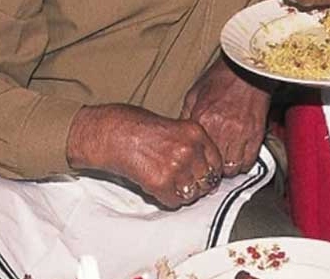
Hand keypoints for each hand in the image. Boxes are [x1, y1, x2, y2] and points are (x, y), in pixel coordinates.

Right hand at [67, 104, 222, 208]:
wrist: (112, 133)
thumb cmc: (139, 128)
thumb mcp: (177, 127)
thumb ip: (194, 146)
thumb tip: (208, 170)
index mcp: (196, 133)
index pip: (217, 163)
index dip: (210, 173)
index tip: (204, 177)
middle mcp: (190, 150)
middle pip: (207, 181)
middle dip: (197, 185)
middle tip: (185, 184)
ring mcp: (176, 167)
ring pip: (192, 194)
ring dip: (183, 194)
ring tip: (171, 186)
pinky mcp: (160, 183)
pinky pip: (174, 202)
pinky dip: (167, 200)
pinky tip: (159, 189)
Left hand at [180, 58, 271, 176]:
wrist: (247, 66)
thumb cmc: (222, 77)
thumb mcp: (194, 94)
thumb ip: (187, 117)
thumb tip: (180, 135)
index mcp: (202, 118)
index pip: (194, 153)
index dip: (195, 162)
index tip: (196, 164)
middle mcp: (221, 127)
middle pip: (213, 165)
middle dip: (211, 169)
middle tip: (211, 167)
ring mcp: (240, 131)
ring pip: (232, 167)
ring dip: (228, 168)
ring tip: (225, 163)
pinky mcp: (256, 132)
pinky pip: (249, 160)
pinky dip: (244, 163)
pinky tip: (240, 157)